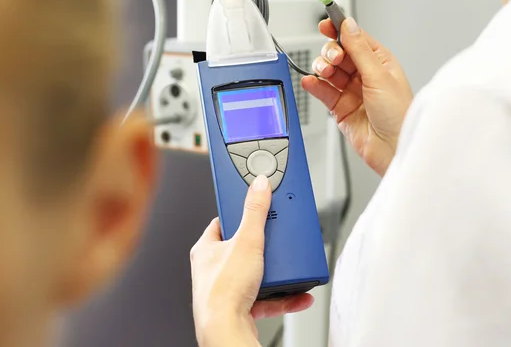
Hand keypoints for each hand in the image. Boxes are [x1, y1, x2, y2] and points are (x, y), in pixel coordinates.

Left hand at [190, 175, 313, 346]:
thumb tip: (258, 185)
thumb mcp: (247, 241)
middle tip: (277, 239)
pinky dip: (284, 295)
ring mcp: (227, 289)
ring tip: (288, 267)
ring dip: (275, 271)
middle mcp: (213, 269)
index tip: (257, 207)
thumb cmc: (224, 291)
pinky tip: (299, 293)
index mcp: (206, 249)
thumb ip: (255, 211)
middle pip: (242, 247)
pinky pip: (266, 297)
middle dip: (264, 245)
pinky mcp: (241, 307)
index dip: (241, 213)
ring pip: (255, 273)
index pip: (223, 221)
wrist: (226, 331)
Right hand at [302, 18, 412, 175]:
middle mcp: (365, 76)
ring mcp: (352, 92)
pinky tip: (310, 82)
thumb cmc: (399, 116)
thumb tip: (349, 25)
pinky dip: (314, 85)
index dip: (340, 29)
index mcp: (380, 63)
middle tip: (334, 59)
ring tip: (325, 72)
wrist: (393, 149)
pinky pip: (323, 92)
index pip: (355, 39)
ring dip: (323, 68)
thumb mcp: (379, 77)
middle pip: (339, 54)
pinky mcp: (340, 108)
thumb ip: (360, 50)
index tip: (326, 23)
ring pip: (329, 72)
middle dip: (331, 52)